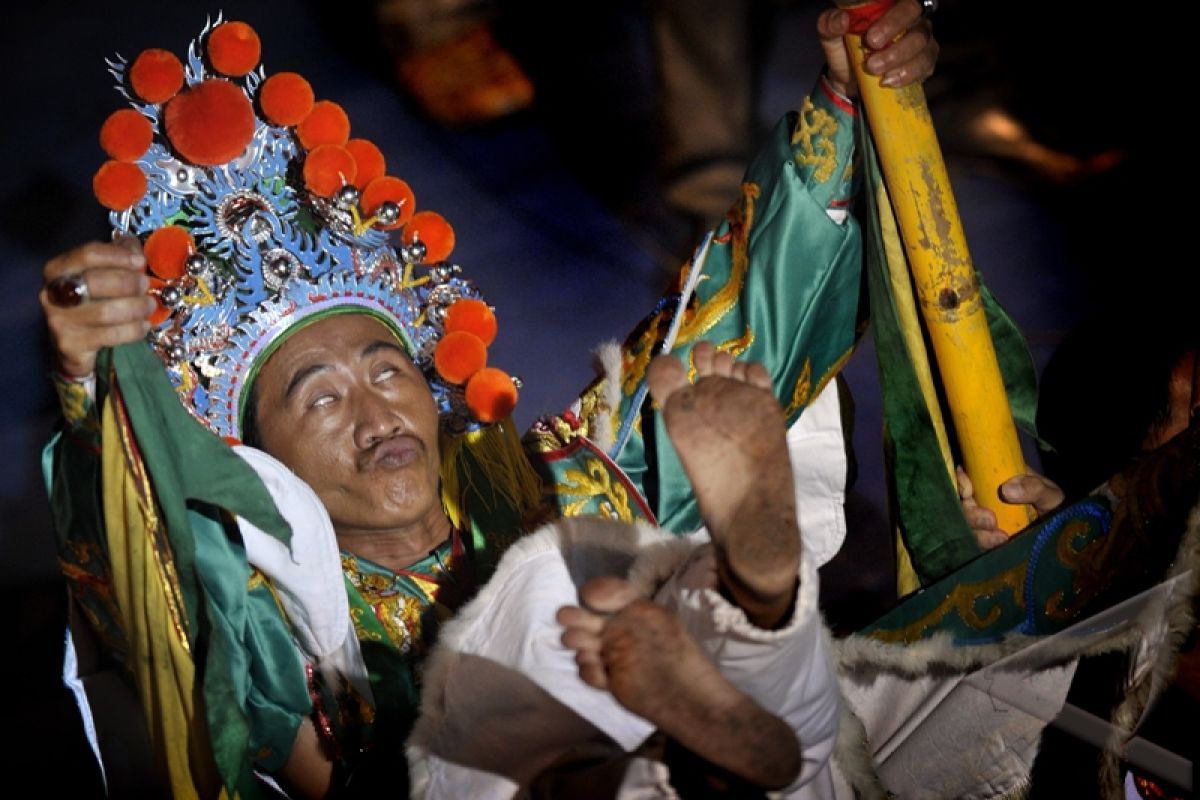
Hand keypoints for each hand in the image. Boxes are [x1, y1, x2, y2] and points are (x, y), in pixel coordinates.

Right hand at [40, 238, 153, 377]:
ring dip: (136, 308)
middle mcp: (53, 294)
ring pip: (105, 312)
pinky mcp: (71, 345)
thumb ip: (118, 258)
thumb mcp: (101, 275)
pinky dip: (134, 329)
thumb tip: (137, 250)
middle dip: (129, 283)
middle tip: (146, 286)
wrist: (73, 346)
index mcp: (58, 269)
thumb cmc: (91, 304)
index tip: (141, 262)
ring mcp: (59, 321)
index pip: (88, 254)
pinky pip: (111, 335)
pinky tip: (144, 325)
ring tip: (149, 306)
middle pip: (96, 282)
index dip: (118, 256)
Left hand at [817, 0, 937, 98]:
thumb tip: (842, 20)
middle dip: (896, 44)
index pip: (905, 3)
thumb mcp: (831, 37)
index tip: (871, 39)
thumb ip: (830, 24)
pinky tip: (889, 82)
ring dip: (900, 62)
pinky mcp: (924, 63)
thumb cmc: (845, 50)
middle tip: (872, 63)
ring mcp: (921, 40)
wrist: (850, 81)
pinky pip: (926, 66)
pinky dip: (908, 76)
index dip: (893, 19)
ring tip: (879, 76)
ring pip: (923, 46)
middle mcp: (911, 19)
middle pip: (918, 22)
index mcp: (891, 6)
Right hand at [957, 467, 1065, 548]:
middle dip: (970, 515)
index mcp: (992, 482)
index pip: (965, 478)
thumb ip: (1033, 488)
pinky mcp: (985, 540)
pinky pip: (974, 543)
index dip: (959, 483)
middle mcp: (981, 501)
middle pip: (960, 506)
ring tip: (1001, 538)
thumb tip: (1006, 490)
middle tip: (991, 521)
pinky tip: (999, 544)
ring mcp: (981, 522)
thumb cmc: (1053, 507)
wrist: (1061, 533)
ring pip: (964, 526)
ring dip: (978, 533)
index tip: (968, 490)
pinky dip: (983, 544)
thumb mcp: (1049, 493)